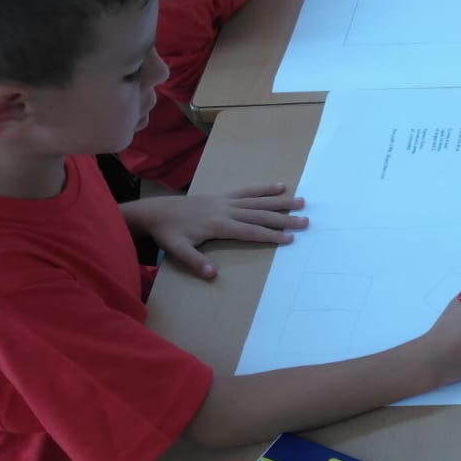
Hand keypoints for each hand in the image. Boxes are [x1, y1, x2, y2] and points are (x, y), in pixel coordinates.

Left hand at [125, 183, 306, 278]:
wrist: (155, 211)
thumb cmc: (168, 233)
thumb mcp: (177, 250)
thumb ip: (195, 261)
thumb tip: (212, 274)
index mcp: (218, 224)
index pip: (250, 231)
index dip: (270, 236)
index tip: (289, 239)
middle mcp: (226, 210)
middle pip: (260, 215)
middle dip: (284, 219)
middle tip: (305, 221)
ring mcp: (226, 201)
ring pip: (258, 201)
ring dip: (281, 201)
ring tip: (301, 201)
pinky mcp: (223, 196)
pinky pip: (247, 191)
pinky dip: (264, 189)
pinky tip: (279, 186)